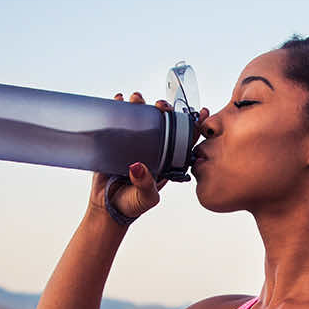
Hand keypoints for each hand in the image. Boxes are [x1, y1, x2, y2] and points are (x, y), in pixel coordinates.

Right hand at [87, 92, 209, 222]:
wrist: (107, 209)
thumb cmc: (131, 205)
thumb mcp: (146, 198)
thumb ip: (145, 184)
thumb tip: (137, 166)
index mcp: (165, 161)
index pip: (184, 140)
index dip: (193, 125)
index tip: (201, 111)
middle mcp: (151, 149)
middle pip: (160, 123)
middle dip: (162, 109)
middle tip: (159, 105)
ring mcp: (133, 145)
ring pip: (140, 119)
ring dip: (140, 105)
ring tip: (136, 98)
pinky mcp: (115, 144)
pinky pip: (118, 123)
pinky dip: (117, 109)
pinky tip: (118, 100)